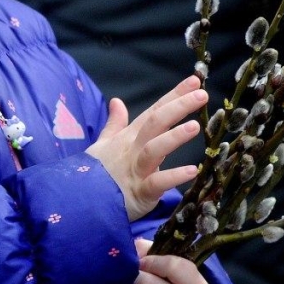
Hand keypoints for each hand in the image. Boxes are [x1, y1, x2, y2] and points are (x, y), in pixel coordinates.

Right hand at [86, 75, 205, 220]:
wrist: (81, 202)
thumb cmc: (97, 174)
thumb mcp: (104, 145)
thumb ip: (114, 123)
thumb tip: (116, 101)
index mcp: (130, 137)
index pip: (155, 110)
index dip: (174, 95)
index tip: (195, 81)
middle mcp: (134, 149)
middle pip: (155, 122)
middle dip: (177, 107)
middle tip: (201, 95)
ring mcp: (137, 170)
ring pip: (154, 149)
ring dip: (174, 137)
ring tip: (195, 126)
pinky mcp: (140, 193)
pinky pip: (157, 183)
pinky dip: (174, 177)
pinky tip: (193, 170)